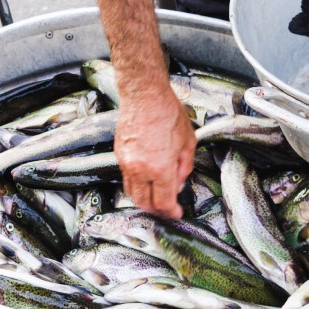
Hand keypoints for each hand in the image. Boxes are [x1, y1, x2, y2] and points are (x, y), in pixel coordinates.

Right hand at [115, 88, 195, 218]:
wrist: (144, 95)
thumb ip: (184, 168)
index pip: (163, 203)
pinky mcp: (119, 154)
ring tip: (156, 197)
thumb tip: (178, 184)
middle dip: (157, 210)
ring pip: (132, 193)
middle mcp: (140, 169)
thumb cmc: (168, 113)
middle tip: (167, 209)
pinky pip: (126, 178)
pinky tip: (146, 180)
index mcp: (160, 169)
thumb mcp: (188, 142)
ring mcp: (126, 162)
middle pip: (144, 203)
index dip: (171, 213)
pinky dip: (136, 185)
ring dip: (144, 199)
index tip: (177, 213)